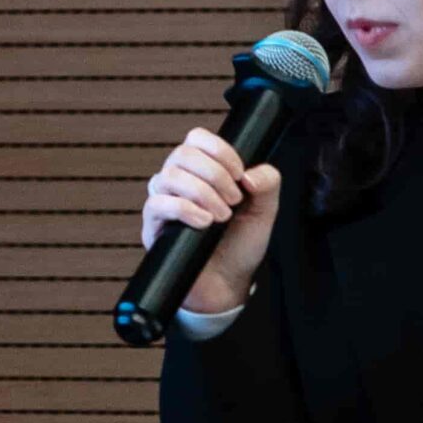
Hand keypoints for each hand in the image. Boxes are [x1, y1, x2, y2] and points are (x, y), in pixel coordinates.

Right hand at [139, 128, 280, 315]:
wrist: (228, 283)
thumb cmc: (241, 245)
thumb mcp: (264, 210)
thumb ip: (267, 183)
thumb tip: (249, 174)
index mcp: (202, 170)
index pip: (197, 138)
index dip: (219, 150)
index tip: (240, 174)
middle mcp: (179, 181)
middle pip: (182, 154)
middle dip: (215, 175)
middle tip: (234, 200)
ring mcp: (164, 202)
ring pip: (169, 176)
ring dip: (202, 193)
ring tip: (221, 217)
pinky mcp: (154, 226)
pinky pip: (157, 204)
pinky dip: (185, 209)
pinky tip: (204, 223)